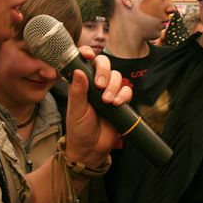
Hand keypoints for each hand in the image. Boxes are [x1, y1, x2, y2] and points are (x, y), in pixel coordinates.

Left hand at [65, 47, 131, 167]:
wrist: (91, 149)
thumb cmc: (79, 128)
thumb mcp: (76, 109)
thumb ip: (77, 91)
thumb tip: (79, 70)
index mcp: (81, 82)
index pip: (84, 61)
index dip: (87, 53)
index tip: (88, 56)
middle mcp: (95, 84)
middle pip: (104, 64)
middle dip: (104, 71)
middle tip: (99, 85)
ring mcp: (109, 91)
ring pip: (117, 76)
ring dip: (113, 86)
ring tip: (107, 101)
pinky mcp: (120, 101)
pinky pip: (127, 91)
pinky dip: (123, 95)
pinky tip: (117, 103)